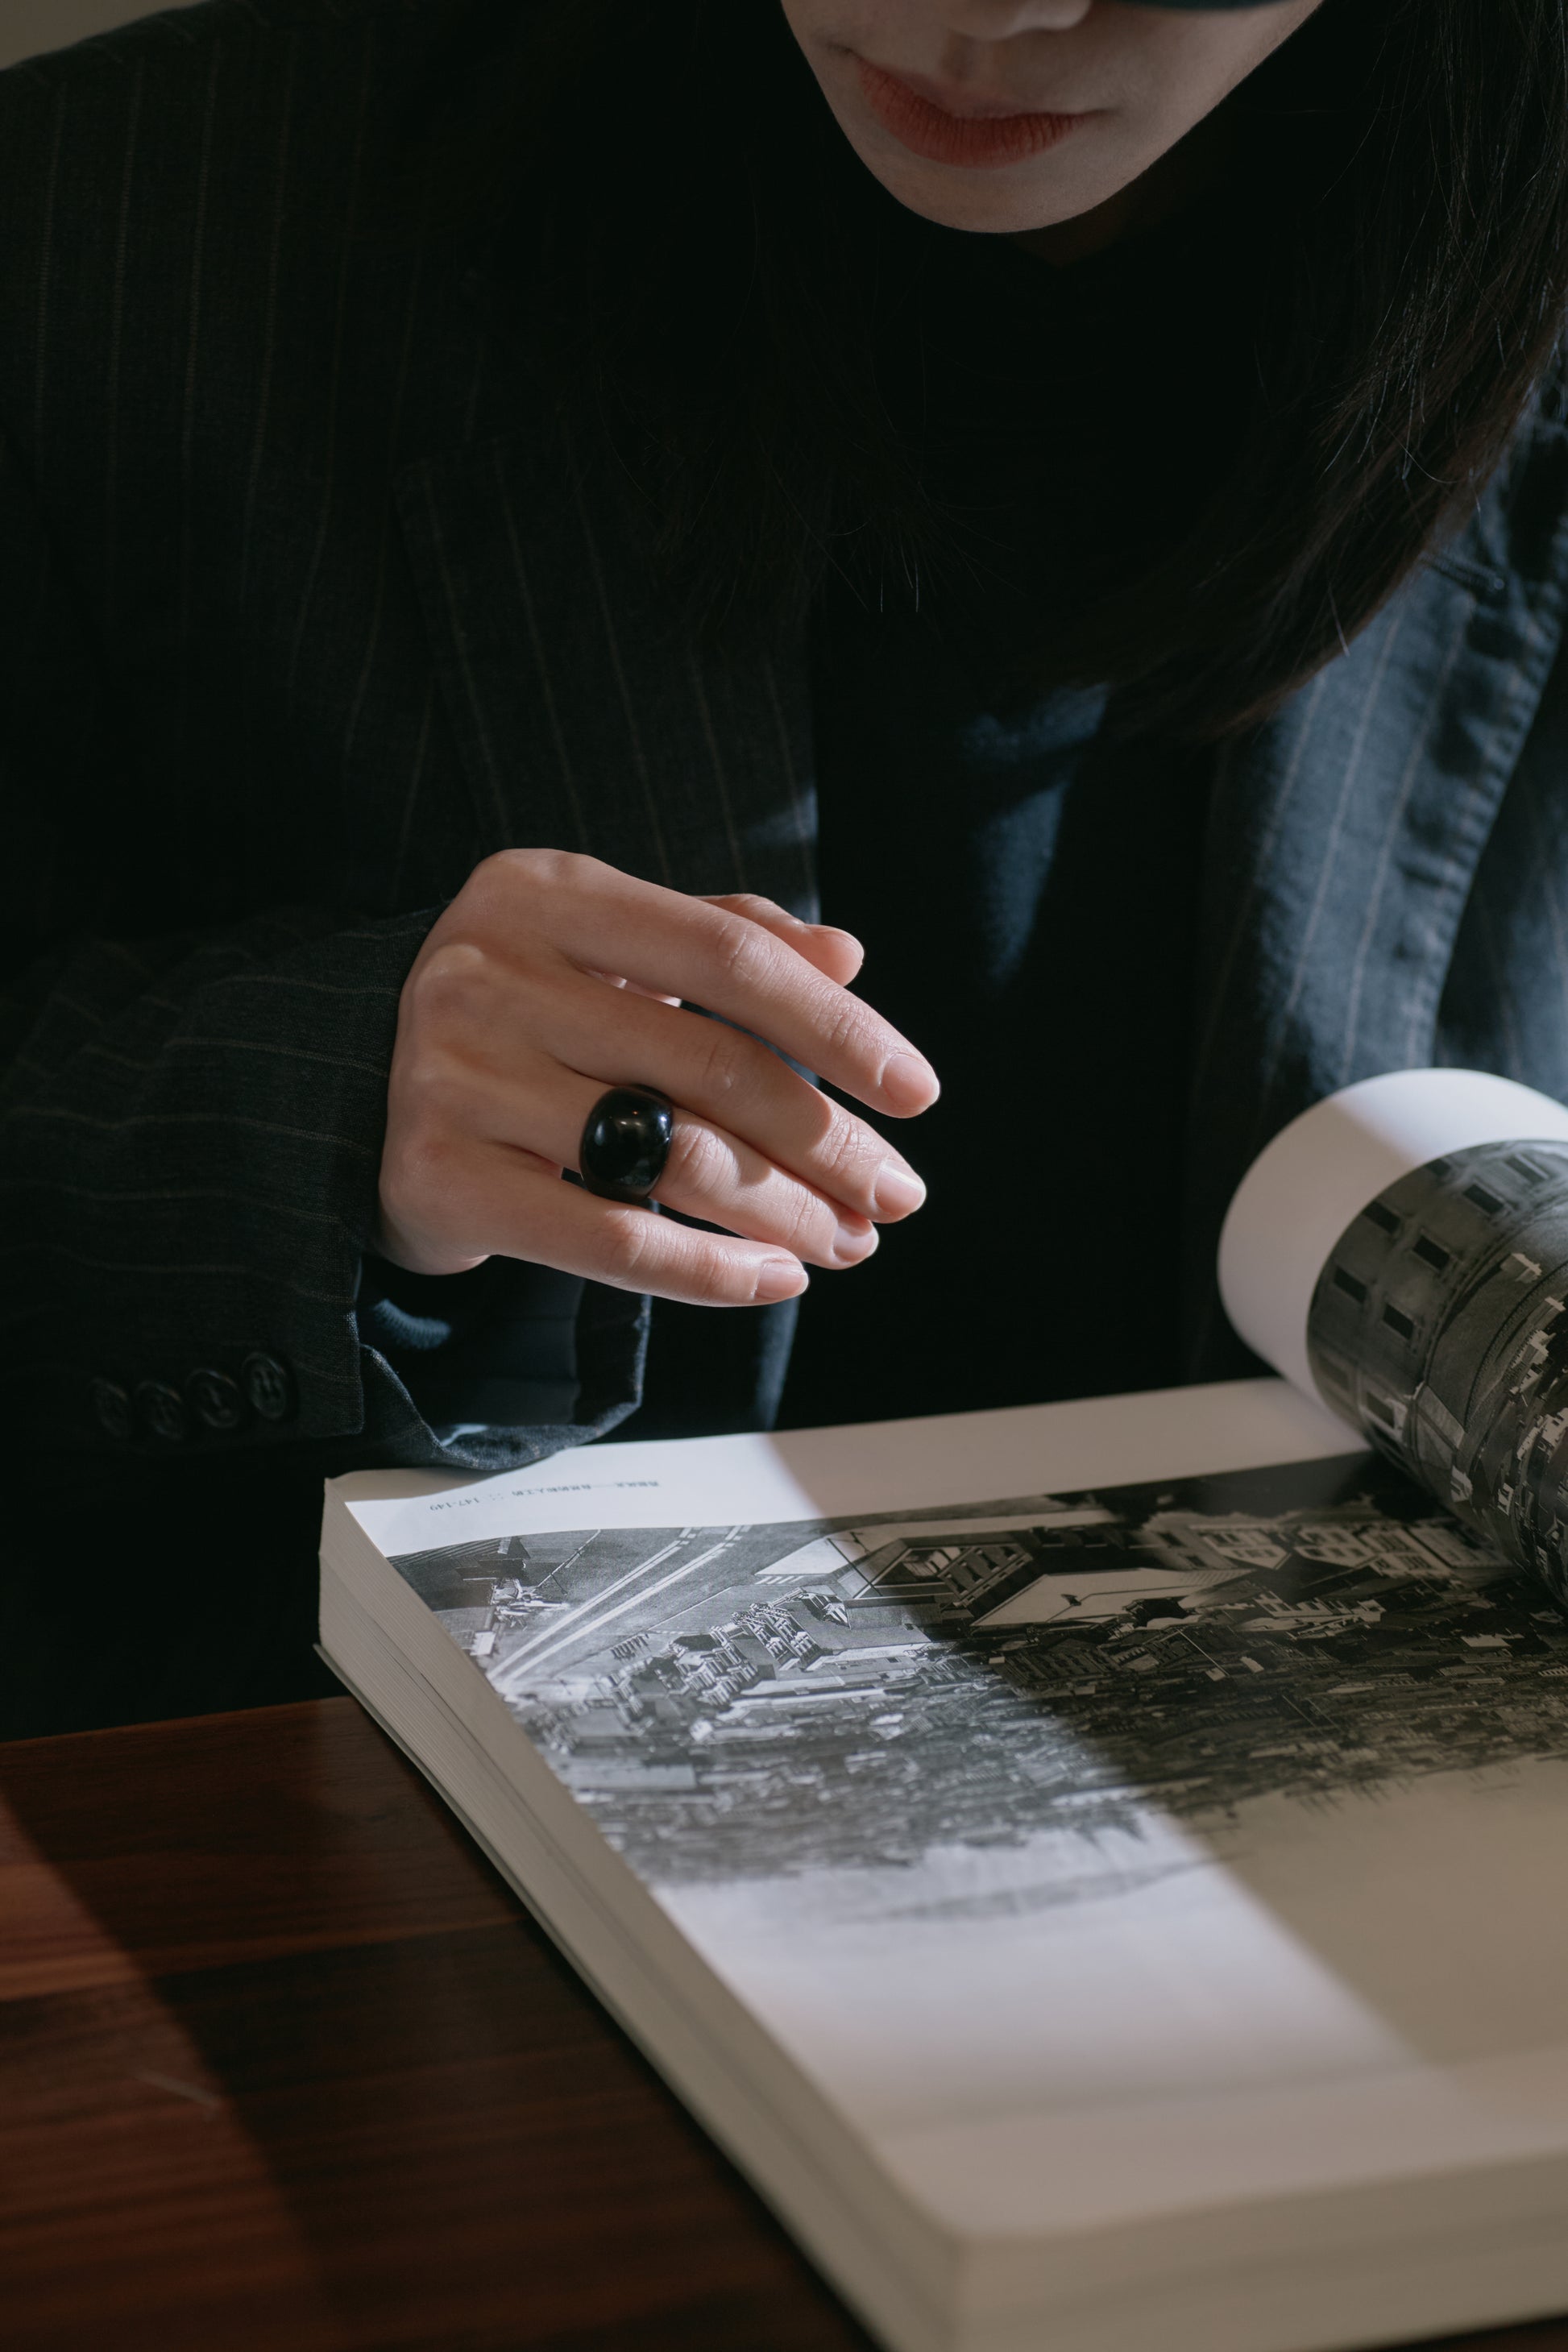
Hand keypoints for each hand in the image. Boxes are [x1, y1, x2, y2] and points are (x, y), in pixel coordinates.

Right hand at [376, 850, 937, 1305]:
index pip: (728, 953)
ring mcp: (452, 1075)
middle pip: (710, 1063)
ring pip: (669, 1158)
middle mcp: (488, 970)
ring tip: (848, 1242)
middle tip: (897, 1193)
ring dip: (785, 1212)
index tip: (917, 1093)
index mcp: (546, 891)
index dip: (837, 1027)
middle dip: (828, 1140)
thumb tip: (847, 959)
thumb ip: (722, 937)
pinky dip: (707, 1271)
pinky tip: (770, 1279)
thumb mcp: (610, 948)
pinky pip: (606, 1238)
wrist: (362, 1092)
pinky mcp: (436, 1175)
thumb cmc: (524, 1015)